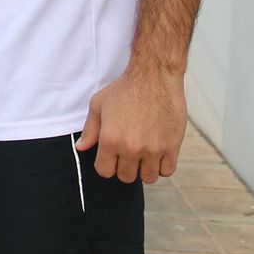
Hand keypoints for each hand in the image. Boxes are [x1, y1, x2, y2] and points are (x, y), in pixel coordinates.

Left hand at [76, 63, 186, 182]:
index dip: (106, 164)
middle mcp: (131, 148)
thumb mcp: (98, 105)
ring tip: (142, 153)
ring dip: (144, 168)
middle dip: (124, 167)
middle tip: (127, 152)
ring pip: (148, 177)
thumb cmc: (124, 89)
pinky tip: (157, 153)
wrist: (154, 76)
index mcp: (110, 139)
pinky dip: (161, 166)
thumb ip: (89, 130)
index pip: (104, 171)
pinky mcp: (172, 146)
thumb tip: (81, 147)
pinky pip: (167, 171)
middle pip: (126, 177)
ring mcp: (153, 149)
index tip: (110, 156)